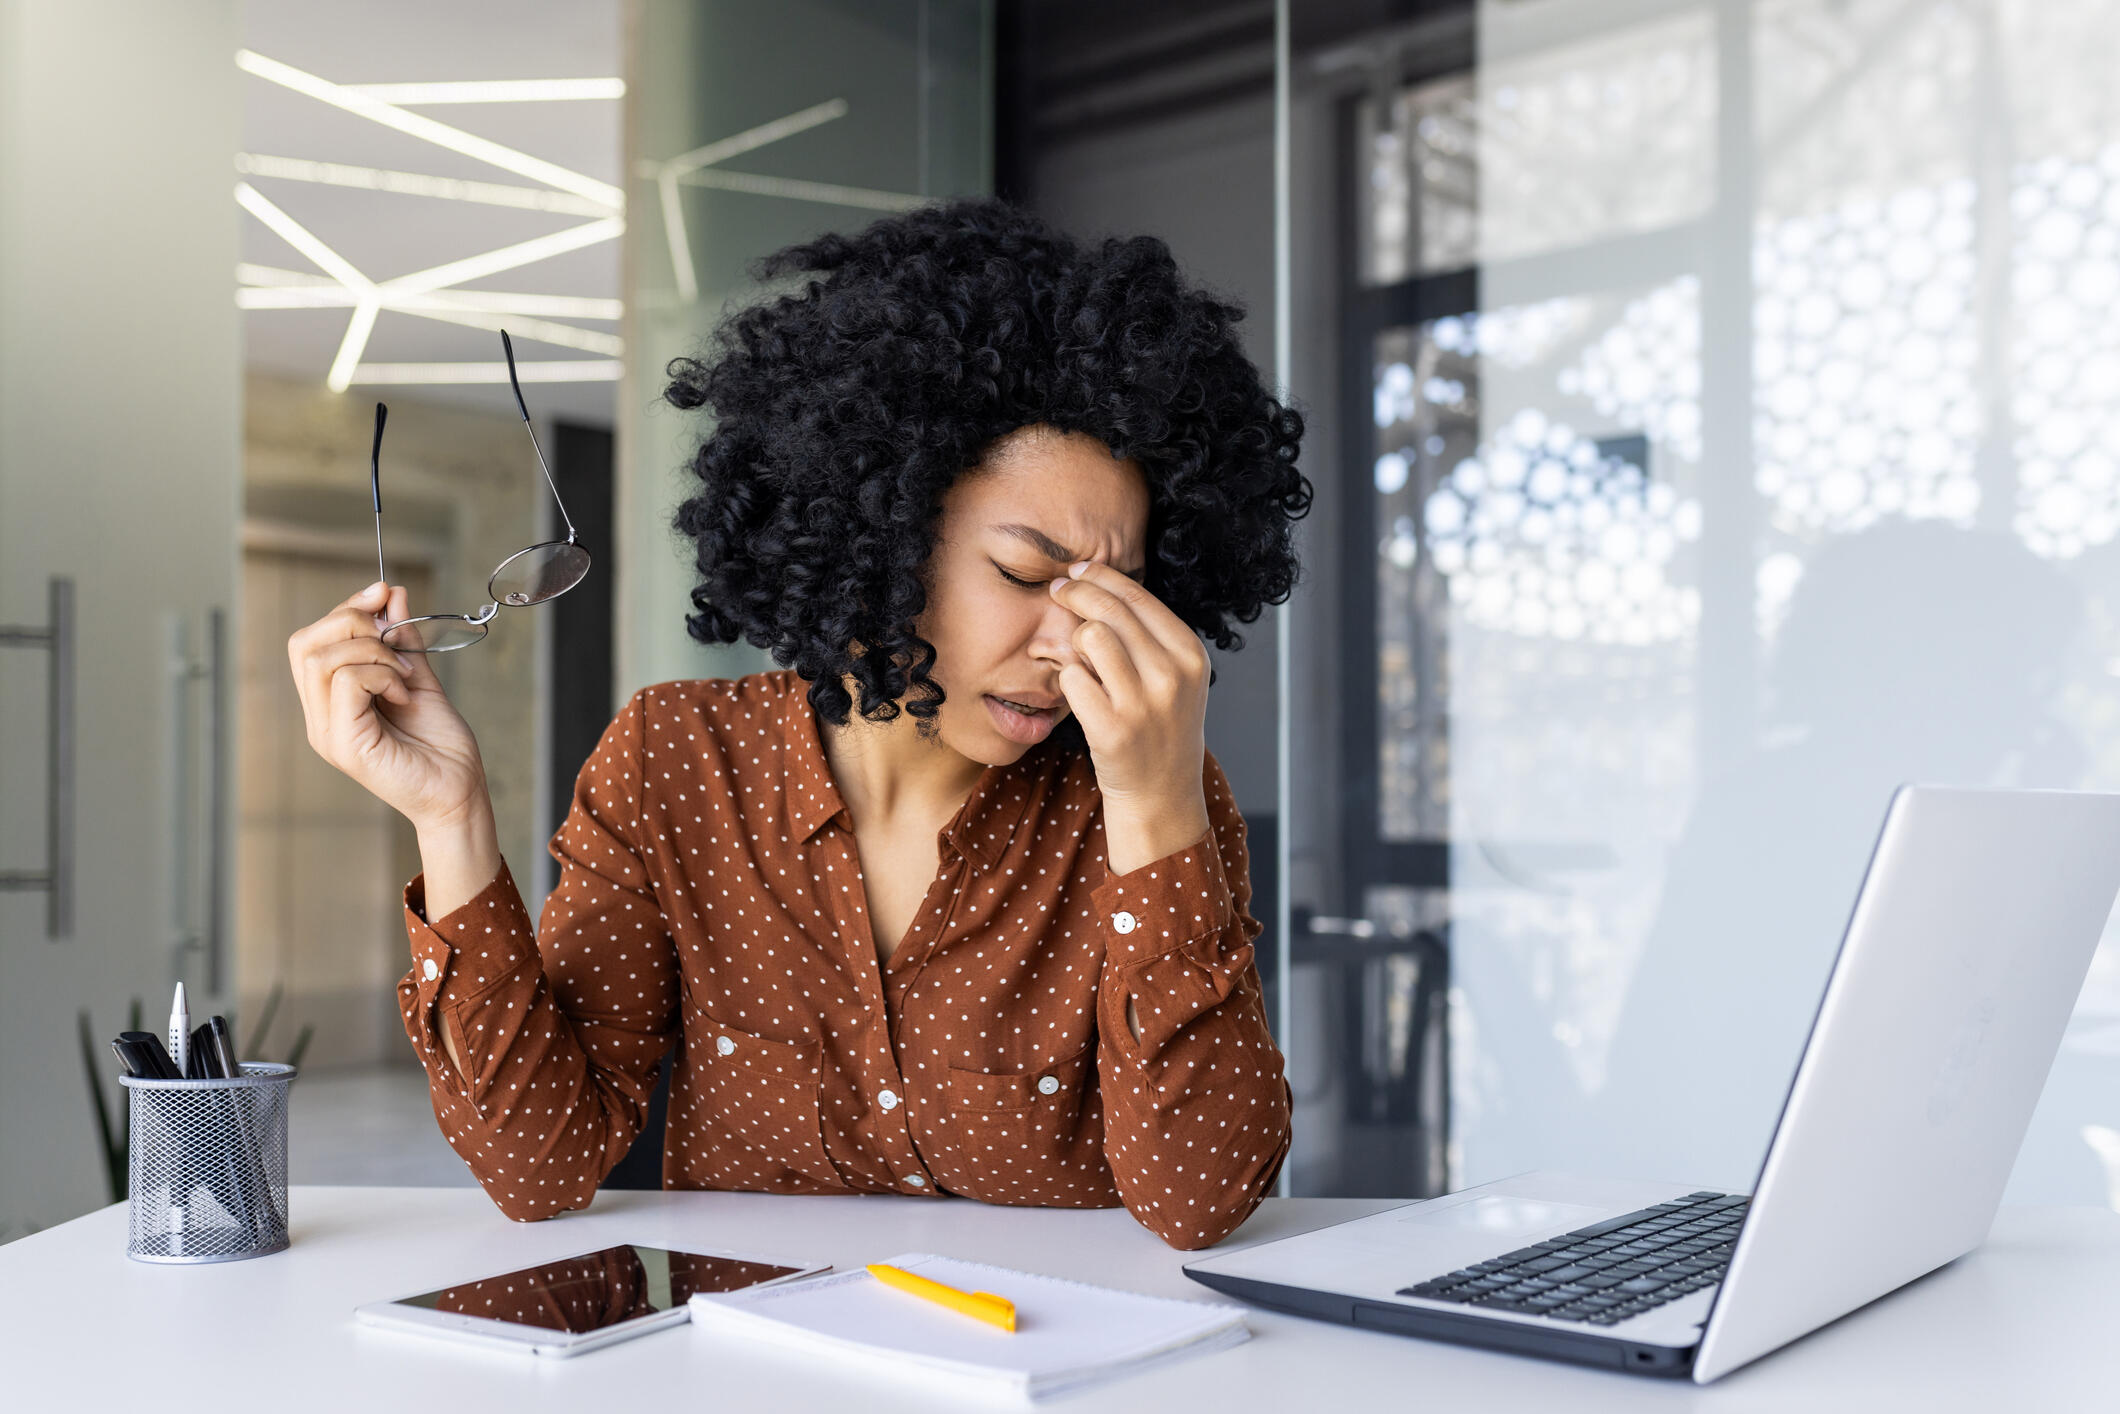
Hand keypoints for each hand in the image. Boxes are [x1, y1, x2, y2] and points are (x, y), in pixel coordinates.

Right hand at [287, 580, 490, 830]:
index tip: (384, 594)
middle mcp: (319, 718)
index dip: (345, 608)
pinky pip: (346, 682)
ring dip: (373, 652)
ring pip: (322, 659)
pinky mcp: (344, 744)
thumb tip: (392, 595)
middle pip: (304, 643)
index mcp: (330, 702)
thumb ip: (402, 640)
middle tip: (394, 639)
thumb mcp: (420, 678)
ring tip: (405, 674)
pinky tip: (404, 693)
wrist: (460, 792)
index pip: (310, 641)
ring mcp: (327, 732)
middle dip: (352, 622)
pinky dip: (381, 674)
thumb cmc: (441, 747)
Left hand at [1048, 561, 1210, 873]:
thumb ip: (1146, 631)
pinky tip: (1076, 689)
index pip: (1136, 595)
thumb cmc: (1159, 723)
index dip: (1099, 577)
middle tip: (1057, 591)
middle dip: (1075, 593)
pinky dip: (1067, 678)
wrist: (1162, 791)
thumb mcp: (1174, 674)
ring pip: (1089, 638)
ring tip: (1076, 654)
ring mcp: (1143, 705)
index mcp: (1189, 653)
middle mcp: (1171, 676)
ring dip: (1073, 640)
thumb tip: (1093, 578)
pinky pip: (1071, 678)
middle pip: (1108, 610)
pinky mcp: (1112, 730)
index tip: (1075, 572)